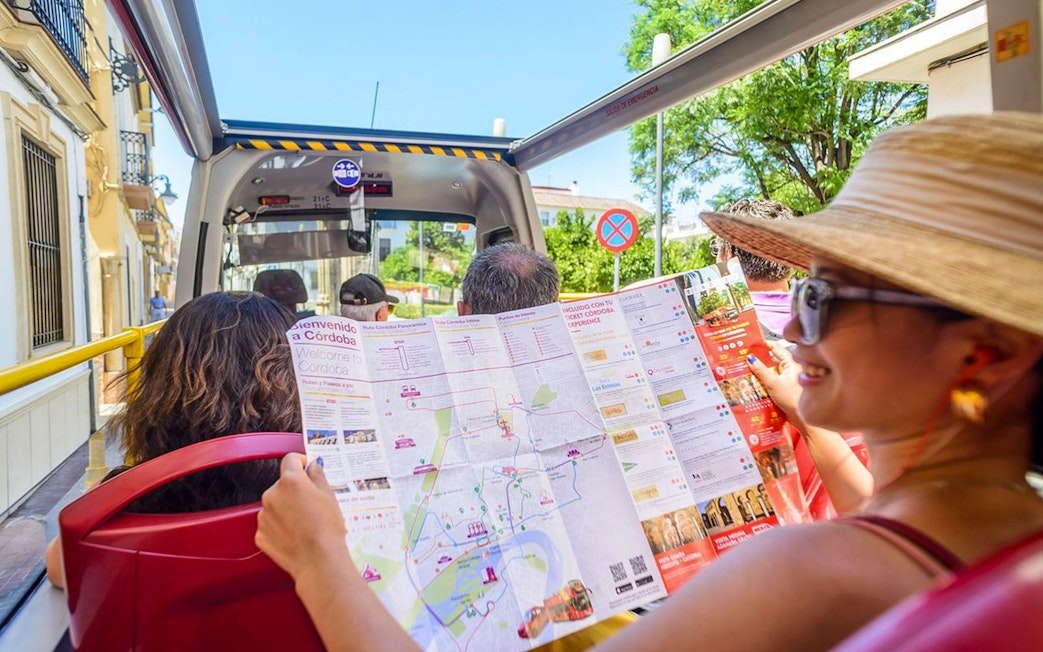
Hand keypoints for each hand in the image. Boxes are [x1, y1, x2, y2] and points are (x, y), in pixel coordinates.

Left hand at [256, 453, 349, 581]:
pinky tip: (296, 535)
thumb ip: (318, 476)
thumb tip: (312, 466)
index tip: (307, 467)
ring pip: (275, 504)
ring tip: (305, 523)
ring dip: (286, 509)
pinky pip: (270, 524)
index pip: (290, 460)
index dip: (300, 462)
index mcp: (291, 481)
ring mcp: (263, 515)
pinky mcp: (260, 534)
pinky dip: (280, 526)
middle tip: (312, 504)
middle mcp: (272, 495)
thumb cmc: (327, 529)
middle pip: (282, 484)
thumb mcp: (330, 497)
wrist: (318, 561)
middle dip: (295, 490)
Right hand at [748, 341, 802, 423]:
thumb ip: (761, 370)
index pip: (776, 348)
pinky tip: (754, 386)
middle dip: (758, 362)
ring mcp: (787, 379)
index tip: (753, 344)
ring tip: (747, 374)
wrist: (801, 418)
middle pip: (771, 361)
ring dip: (760, 374)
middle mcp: (790, 370)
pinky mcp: (784, 389)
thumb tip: (751, 359)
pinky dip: (763, 383)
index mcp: (791, 363)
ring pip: (770, 373)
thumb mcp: (773, 383)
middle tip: (746, 360)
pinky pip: (771, 382)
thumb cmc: (794, 400)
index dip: (764, 345)